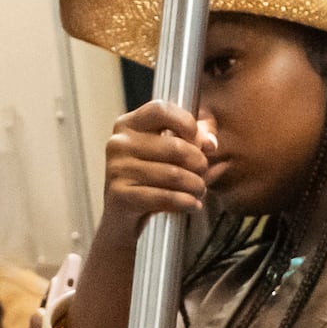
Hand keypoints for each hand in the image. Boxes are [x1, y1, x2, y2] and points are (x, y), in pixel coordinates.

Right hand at [98, 98, 213, 232]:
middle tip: (203, 173)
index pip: (161, 110)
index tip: (200, 141)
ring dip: (196, 185)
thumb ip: (195, 139)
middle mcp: (119, 143)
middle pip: (175, 146)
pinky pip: (164, 197)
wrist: (121, 218)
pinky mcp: (119, 194)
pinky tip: (192, 204)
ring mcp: (117, 168)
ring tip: (199, 190)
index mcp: (129, 125)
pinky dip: (185, 202)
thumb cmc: (150, 180)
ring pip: (173, 174)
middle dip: (199, 163)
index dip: (187, 123)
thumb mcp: (170, 154)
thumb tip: (210, 143)